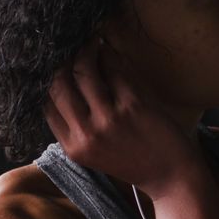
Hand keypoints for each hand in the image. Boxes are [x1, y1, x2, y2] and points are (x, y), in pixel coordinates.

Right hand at [43, 37, 202, 199]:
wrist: (171, 177)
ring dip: (86, 50)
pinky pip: (115, 70)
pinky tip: (110, 50)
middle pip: (58, 84)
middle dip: (62, 59)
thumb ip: (77, 127)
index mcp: (73, 147)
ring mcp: (109, 120)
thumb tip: (60, 84)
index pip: (46, 104)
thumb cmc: (135, 161)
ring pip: (84, 71)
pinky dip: (110, 55)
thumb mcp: (96, 154)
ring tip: (90, 41)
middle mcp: (86, 134)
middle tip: (69, 44)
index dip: (47, 78)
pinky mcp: (133, 107)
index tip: (54, 62)